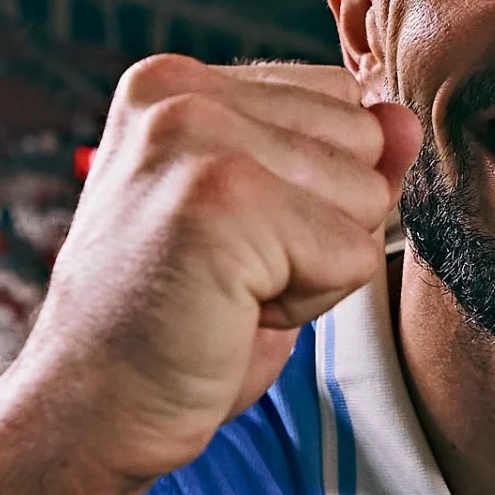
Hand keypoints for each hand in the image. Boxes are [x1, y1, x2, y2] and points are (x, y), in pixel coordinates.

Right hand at [0, 57, 420, 492]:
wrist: (89, 411)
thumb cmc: (173, 326)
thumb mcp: (266, 225)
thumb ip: (336, 164)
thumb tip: (405, 118)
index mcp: (179, 82)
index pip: (342, 103)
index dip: (316, 191)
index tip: (232, 239)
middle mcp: (180, 91)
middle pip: (364, 142)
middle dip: (325, 224)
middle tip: (231, 271)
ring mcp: (196, 137)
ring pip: (368, 197)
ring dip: (317, 267)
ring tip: (229, 290)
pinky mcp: (221, 199)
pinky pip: (352, 255)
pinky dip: (311, 304)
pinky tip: (233, 311)